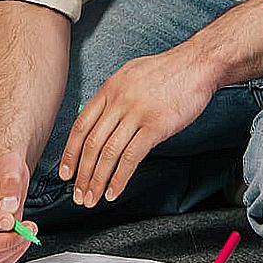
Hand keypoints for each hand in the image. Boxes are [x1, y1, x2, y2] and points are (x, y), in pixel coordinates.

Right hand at [0, 154, 39, 262]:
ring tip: (26, 233)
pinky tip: (17, 243)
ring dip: (10, 250)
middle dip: (5, 241)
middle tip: (26, 229)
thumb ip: (8, 183)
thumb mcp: (8, 167)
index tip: (10, 220)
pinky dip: (7, 258)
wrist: (1, 185)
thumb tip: (8, 206)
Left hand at [60, 48, 215, 206]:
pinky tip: (114, 191)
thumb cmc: (167, 70)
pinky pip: (131, 158)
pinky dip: (119, 178)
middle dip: (81, 174)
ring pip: (108, 153)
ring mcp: (136, 114)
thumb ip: (114, 96)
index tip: (65, 171)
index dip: (70, 152)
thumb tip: (102, 117)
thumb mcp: (130, 75)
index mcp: (109, 89)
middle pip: (91, 143)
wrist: (196, 64)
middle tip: (78, 193)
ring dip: (97, 180)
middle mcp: (118, 101)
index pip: (81, 125)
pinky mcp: (155, 127)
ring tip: (92, 198)